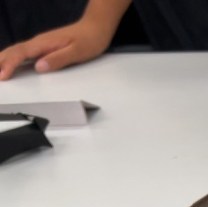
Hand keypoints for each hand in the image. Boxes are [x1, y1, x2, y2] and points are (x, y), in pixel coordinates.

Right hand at [0, 16, 117, 80]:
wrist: (96, 27)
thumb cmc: (90, 40)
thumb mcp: (78, 52)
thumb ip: (59, 59)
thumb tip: (39, 67)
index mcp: (44, 43)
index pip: (21, 53)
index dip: (10, 64)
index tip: (3, 75)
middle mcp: (39, 42)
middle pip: (14, 51)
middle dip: (1, 62)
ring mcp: (41, 44)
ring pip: (17, 51)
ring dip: (4, 59)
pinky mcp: (45, 46)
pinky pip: (24, 52)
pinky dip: (14, 58)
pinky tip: (10, 63)